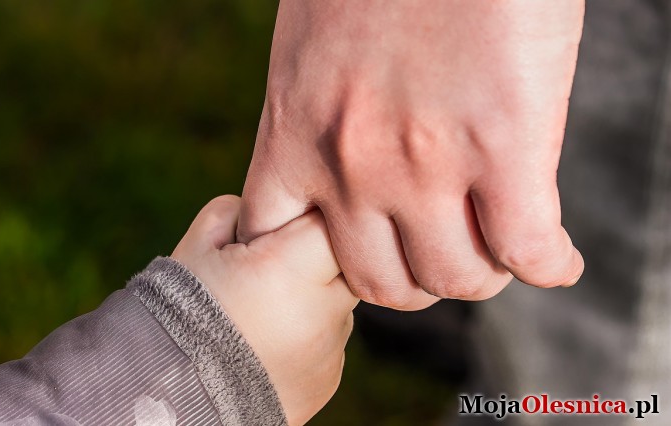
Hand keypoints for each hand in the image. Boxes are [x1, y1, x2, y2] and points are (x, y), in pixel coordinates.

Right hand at [172, 196, 357, 424]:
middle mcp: (322, 310)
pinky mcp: (328, 377)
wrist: (172, 397)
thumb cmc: (178, 314)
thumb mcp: (197, 247)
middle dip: (314, 257)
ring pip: (338, 302)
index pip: (329, 221)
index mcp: (290, 269)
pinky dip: (307, 334)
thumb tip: (265, 210)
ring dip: (312, 298)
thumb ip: (237, 213)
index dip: (305, 218)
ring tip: (262, 312)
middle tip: (271, 269)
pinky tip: (266, 342)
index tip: (280, 230)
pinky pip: (329, 339)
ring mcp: (330, 348)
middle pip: (344, 261)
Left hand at [238, 0, 584, 309]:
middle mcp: (350, 165)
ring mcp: (424, 163)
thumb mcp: (310, 52)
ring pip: (453, 279)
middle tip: (441, 251)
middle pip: (379, 283)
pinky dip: (548, 266)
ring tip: (498, 250)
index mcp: (294, 134)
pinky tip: (555, 257)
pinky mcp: (503, 146)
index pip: (275, 247)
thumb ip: (320, 118)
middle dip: (413, 278)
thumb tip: (350, 166)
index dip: (315, 266)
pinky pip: (527, 251)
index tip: (351, 251)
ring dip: (480, 273)